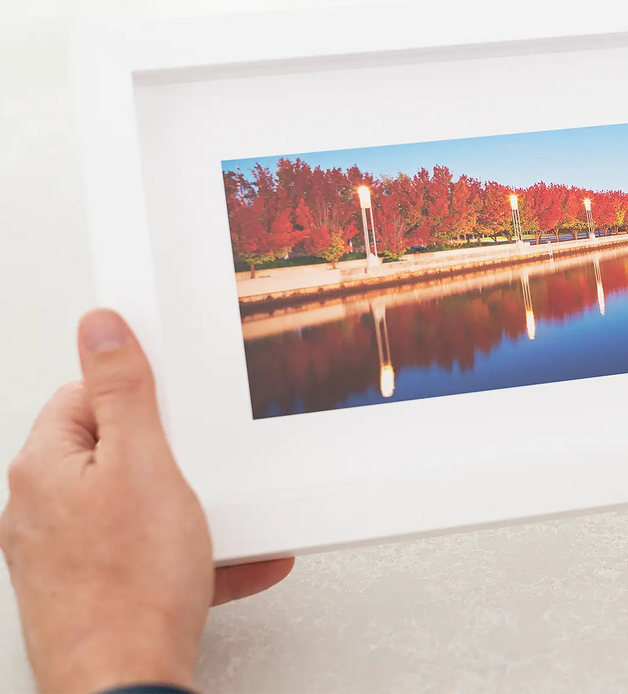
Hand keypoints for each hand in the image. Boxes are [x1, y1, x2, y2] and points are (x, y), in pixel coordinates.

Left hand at [0, 310, 293, 693]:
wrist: (127, 683)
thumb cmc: (130, 586)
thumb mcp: (145, 462)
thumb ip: (124, 389)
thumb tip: (99, 327)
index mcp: (45, 466)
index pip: (86, 395)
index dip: (141, 398)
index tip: (174, 406)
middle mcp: (41, 508)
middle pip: (115, 450)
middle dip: (169, 456)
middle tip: (196, 467)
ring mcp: (65, 553)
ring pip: (136, 506)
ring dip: (186, 510)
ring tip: (213, 522)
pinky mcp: (94, 588)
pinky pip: (147, 554)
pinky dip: (189, 555)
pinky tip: (229, 561)